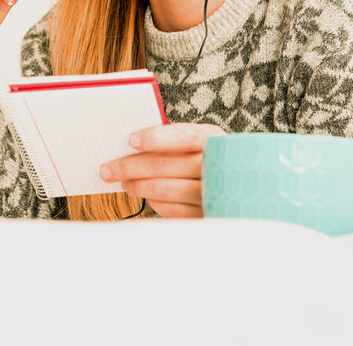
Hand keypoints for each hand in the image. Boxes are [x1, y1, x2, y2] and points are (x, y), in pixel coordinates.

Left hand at [99, 123, 225, 217]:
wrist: (244, 190)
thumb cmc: (210, 160)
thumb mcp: (202, 144)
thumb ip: (175, 142)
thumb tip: (131, 144)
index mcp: (216, 140)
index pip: (184, 136)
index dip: (155, 138)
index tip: (129, 140)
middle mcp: (217, 166)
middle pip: (165, 165)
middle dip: (130, 167)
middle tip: (108, 169)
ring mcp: (214, 193)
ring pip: (164, 190)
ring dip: (138, 186)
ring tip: (125, 183)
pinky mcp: (207, 216)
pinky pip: (172, 211)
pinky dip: (154, 203)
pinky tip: (146, 197)